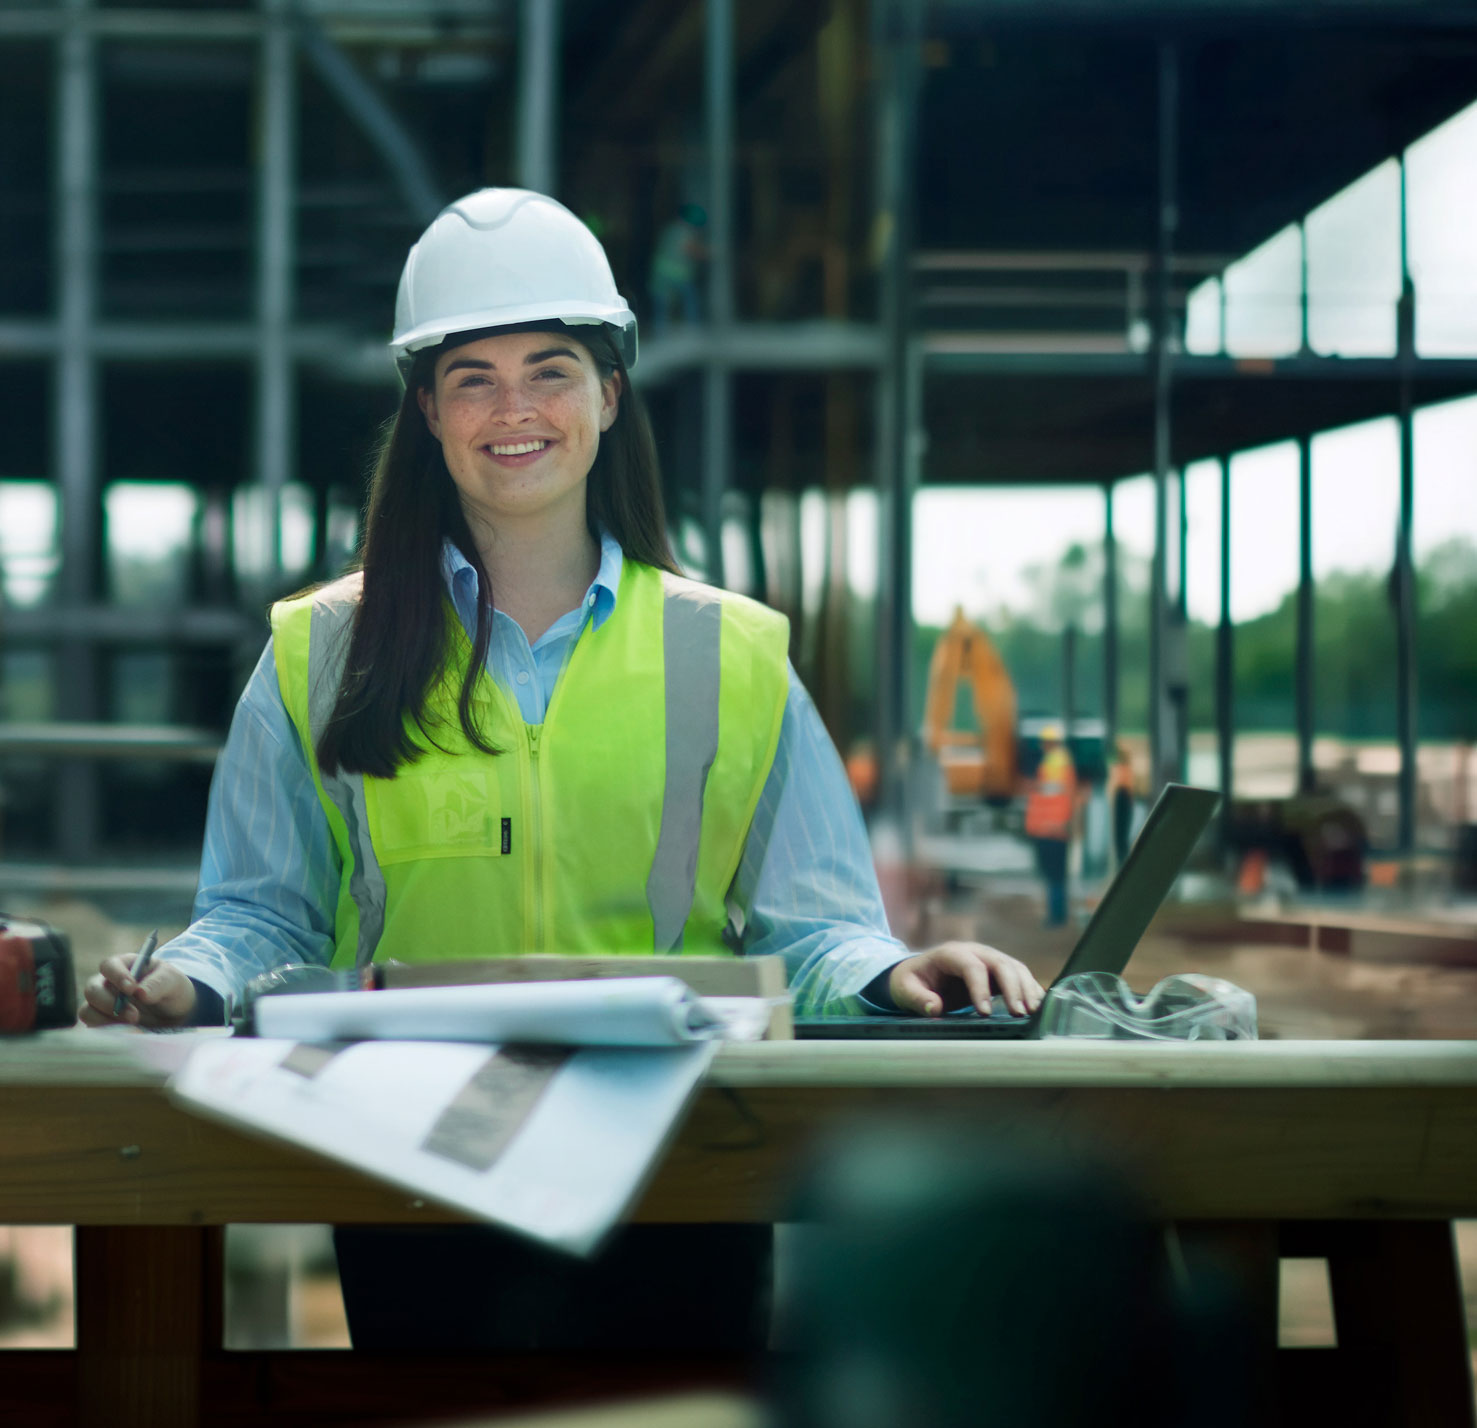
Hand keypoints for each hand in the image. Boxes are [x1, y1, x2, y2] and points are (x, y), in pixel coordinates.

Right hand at [80, 955, 196, 1029]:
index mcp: (123, 966)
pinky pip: (93, 1028)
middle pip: (92, 990)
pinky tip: (127, 1036)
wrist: (174, 1012)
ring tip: (133, 1028)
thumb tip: (140, 993)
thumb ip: (158, 983)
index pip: (109, 966)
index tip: (131, 988)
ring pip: (87, 1011)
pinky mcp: (102, 1023)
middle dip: (110, 1004)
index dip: (117, 976)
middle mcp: (107, 984)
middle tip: (134, 1016)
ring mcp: (101, 1005)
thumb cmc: (171, 988)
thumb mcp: (172, 981)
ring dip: (106, 1021)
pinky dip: (107, 1033)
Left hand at [887, 941, 1044, 1018]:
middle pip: (999, 963)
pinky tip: (1036, 1006)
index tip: (985, 1013)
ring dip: (1026, 988)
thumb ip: (918, 998)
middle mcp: (974, 952)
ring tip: (1032, 1011)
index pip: (971, 966)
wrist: (919, 973)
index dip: (980, 988)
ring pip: (1014, 967)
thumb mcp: (905, 989)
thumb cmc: (911, 981)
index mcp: (950, 953)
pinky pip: (1019, 976)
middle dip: (1012, 988)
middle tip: (1018, 1013)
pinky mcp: (997, 971)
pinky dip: (1030, 988)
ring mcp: (989, 959)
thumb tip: (934, 1008)